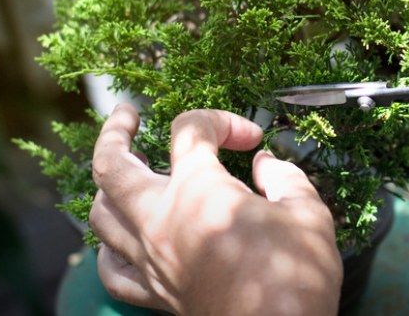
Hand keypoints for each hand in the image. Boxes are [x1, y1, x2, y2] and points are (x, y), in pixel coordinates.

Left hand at [89, 105, 341, 314]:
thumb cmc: (295, 276)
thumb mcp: (307, 212)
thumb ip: (284, 176)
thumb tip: (266, 164)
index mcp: (198, 189)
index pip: (190, 129)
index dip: (223, 121)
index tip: (252, 139)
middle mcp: (161, 219)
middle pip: (111, 164)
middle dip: (114, 131)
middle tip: (127, 114)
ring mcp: (151, 260)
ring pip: (101, 214)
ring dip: (107, 185)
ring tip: (124, 172)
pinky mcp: (154, 295)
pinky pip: (112, 269)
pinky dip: (109, 248)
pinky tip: (121, 239)